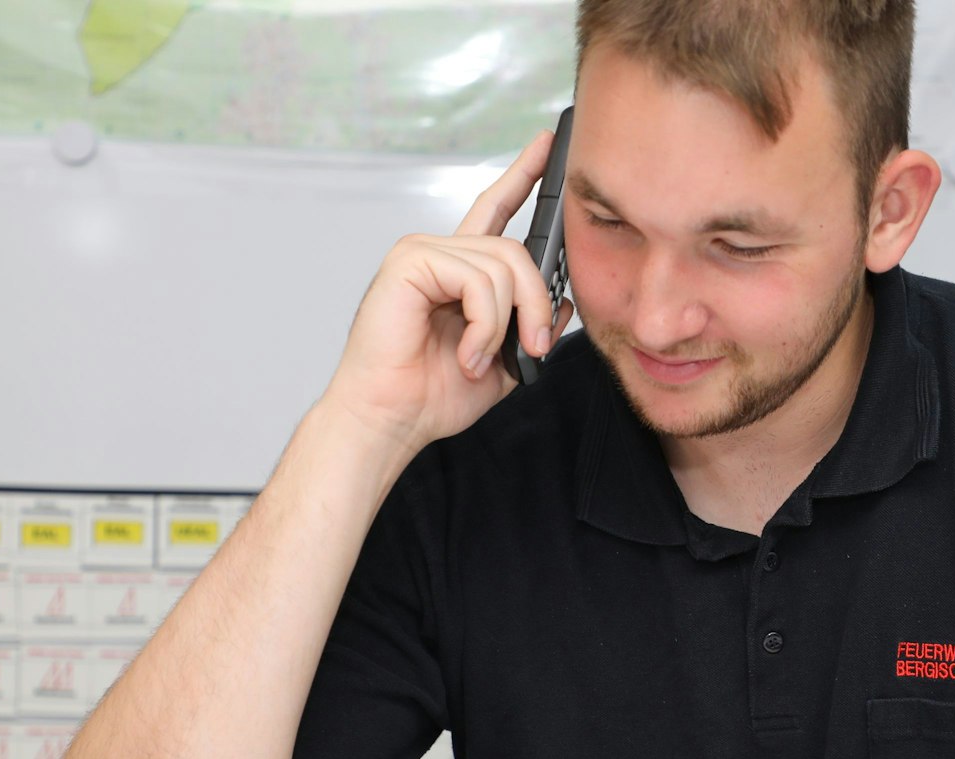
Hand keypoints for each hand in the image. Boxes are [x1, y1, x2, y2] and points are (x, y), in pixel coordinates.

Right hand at [321, 127, 576, 458]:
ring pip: (502, 266)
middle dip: (537, 303)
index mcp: (458, 271)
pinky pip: (476, 280)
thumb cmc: (432, 394)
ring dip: (506, 324)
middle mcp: (439, 253)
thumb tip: (563, 301)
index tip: (549, 144)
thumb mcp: (503, 362)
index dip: (523, 175)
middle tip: (535, 348)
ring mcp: (421, 252)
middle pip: (516, 250)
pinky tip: (468, 355)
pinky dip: (484, 325)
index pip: (496, 209)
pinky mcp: (409, 262)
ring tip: (483, 360)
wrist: (391, 419)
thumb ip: (531, 328)